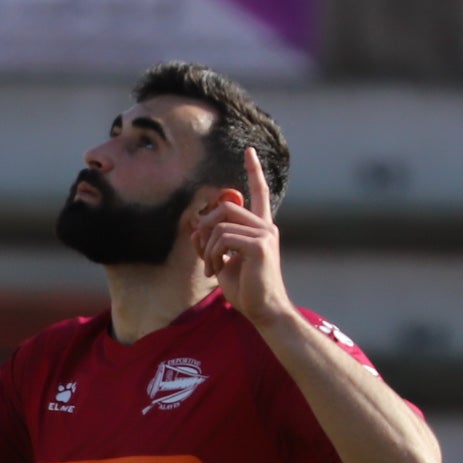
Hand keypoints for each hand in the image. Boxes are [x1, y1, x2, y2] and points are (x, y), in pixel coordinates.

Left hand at [191, 147, 291, 325]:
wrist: (263, 311)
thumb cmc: (245, 290)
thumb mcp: (223, 261)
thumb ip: (212, 241)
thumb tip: (196, 227)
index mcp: (260, 228)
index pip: (259, 193)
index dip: (254, 171)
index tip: (249, 151)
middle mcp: (265, 227)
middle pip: (226, 206)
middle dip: (205, 226)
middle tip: (202, 251)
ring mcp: (265, 235)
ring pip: (221, 224)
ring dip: (207, 248)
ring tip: (211, 268)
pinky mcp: (259, 245)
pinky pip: (223, 238)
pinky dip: (212, 255)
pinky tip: (215, 271)